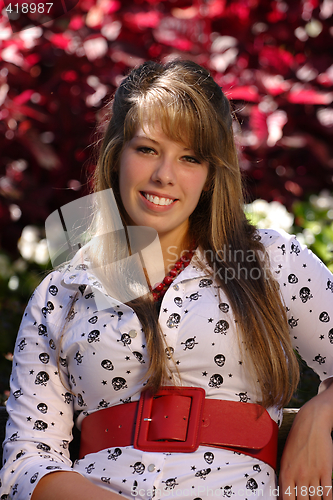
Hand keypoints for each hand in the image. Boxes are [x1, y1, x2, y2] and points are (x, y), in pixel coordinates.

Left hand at [279, 383, 332, 499]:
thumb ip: (285, 477)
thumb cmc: (296, 440)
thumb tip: (283, 495)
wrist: (311, 423)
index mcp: (285, 472)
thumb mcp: (285, 457)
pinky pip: (328, 494)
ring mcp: (313, 474)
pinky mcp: (326, 471)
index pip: (286, 499)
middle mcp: (298, 475)